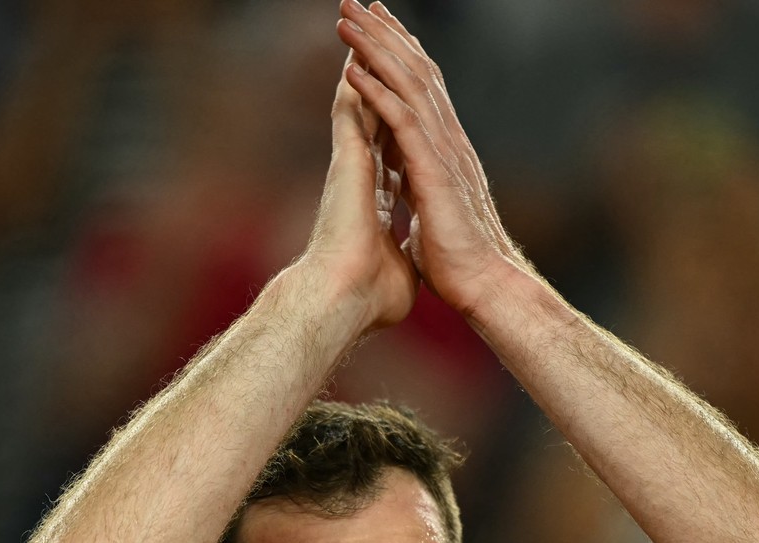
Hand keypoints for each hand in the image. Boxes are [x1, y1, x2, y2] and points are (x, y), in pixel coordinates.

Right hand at [299, 53, 418, 331]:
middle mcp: (361, 173)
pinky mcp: (348, 158)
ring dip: (366, 64)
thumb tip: (412, 267)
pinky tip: (358, 47)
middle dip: (381, 77)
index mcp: (374, 197)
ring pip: (361, 99)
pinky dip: (356, 76)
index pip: (390, 147)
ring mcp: (352, 163)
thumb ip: (404, 255)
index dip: (397, 118)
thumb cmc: (370, 296)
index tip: (405, 97)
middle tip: (381, 40)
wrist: (346, 299)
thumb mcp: (400, 268)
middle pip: (375, 112)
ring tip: (365, 27)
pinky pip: (351, 104)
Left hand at [335, 0, 525, 318]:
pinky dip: (376, 91)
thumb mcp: (435, 218)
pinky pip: (401, 119)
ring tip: (345, 19)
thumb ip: (424, 196)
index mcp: (443, 152)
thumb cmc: (461, 263)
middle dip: (384, 34)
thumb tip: (414, 195)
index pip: (420, 89)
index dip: (398, 54)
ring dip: (374, 49)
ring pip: (406, 84)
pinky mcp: (434, 170)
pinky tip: (352, 68)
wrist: (484, 286)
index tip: (376, 26)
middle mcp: (446, 141)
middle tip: (355, 2)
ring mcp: (442, 152)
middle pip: (414, 72)